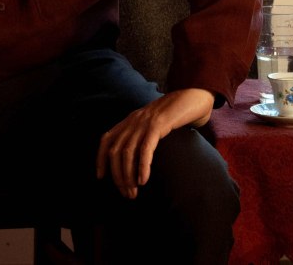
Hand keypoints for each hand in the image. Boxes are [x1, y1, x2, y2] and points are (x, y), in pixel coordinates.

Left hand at [96, 88, 212, 198]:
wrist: (192, 98)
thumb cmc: (175, 116)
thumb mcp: (153, 124)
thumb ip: (143, 135)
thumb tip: (136, 160)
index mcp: (130, 120)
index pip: (107, 139)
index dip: (100, 158)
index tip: (101, 177)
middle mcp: (134, 120)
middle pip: (115, 150)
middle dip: (118, 175)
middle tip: (127, 194)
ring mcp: (145, 121)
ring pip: (127, 152)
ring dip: (128, 175)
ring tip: (134, 192)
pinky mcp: (158, 124)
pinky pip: (146, 148)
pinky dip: (142, 166)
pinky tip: (143, 180)